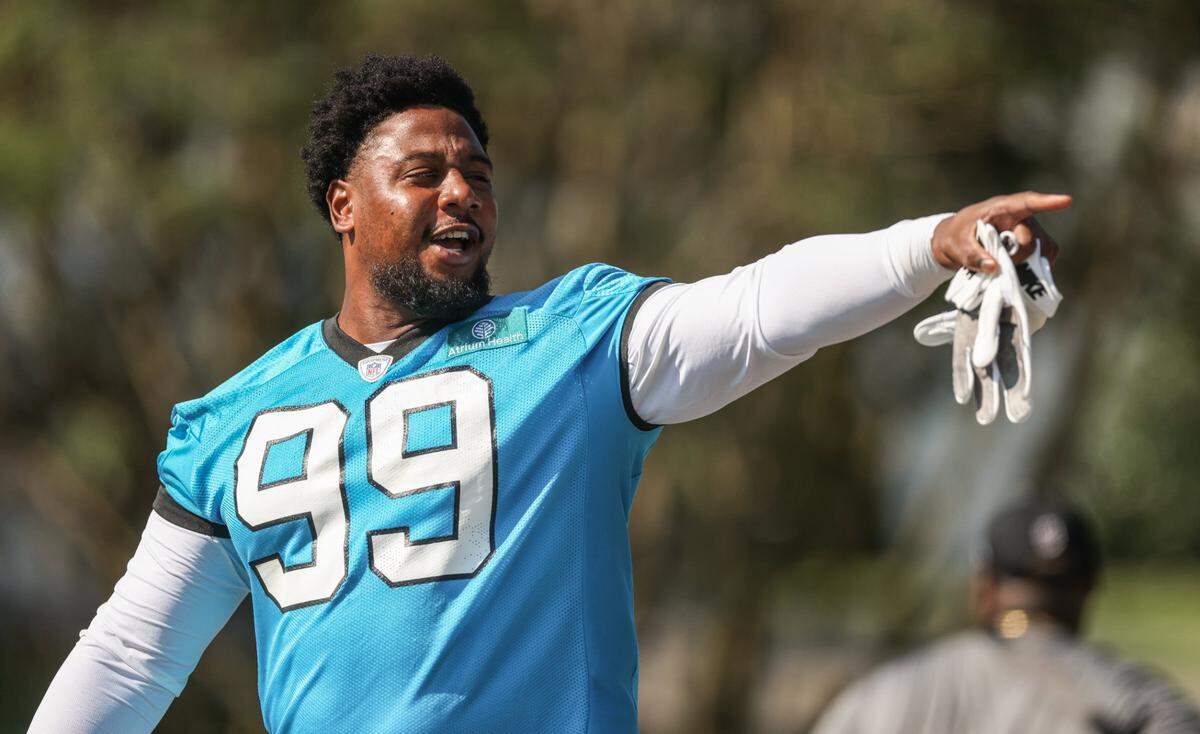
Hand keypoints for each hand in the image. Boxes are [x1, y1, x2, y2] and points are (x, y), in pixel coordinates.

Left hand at [931, 191, 1070, 273]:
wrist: (956, 243)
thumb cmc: (956, 237)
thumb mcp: (956, 246)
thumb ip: (972, 256)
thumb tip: (993, 267)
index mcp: (1001, 208)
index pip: (1026, 202)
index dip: (1046, 202)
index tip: (1066, 201)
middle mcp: (1020, 218)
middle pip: (1032, 238)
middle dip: (1017, 256)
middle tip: (995, 263)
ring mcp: (1028, 232)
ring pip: (1043, 249)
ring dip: (1027, 264)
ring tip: (1003, 268)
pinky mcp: (1032, 246)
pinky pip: (1043, 258)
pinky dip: (1034, 269)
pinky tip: (1018, 273)